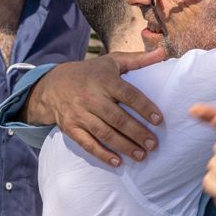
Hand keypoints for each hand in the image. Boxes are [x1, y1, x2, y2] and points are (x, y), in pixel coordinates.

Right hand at [23, 50, 164, 166]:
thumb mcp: (112, 61)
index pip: (128, 95)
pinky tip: (118, 162)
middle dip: (137, 132)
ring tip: (142, 155)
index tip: (159, 120)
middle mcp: (91, 97)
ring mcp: (79, 114)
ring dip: (124, 146)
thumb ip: (138, 60)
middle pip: (117, 118)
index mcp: (104, 80)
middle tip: (153, 144)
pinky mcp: (71, 128)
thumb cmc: (90, 73)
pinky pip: (88, 144)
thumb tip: (162, 53)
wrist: (53, 84)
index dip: (144, 108)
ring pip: (104, 133)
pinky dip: (103, 154)